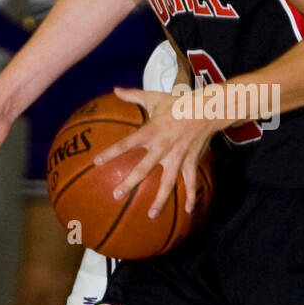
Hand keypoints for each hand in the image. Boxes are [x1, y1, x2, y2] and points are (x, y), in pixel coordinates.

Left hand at [94, 86, 213, 218]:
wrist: (206, 109)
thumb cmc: (177, 103)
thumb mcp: (154, 98)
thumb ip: (133, 95)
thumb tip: (115, 89)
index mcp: (151, 132)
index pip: (126, 143)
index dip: (111, 153)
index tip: (97, 162)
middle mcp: (162, 147)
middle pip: (143, 169)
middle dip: (130, 183)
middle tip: (117, 195)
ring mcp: (177, 157)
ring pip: (167, 183)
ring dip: (160, 200)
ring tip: (151, 215)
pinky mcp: (191, 162)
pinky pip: (191, 182)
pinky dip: (191, 197)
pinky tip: (189, 211)